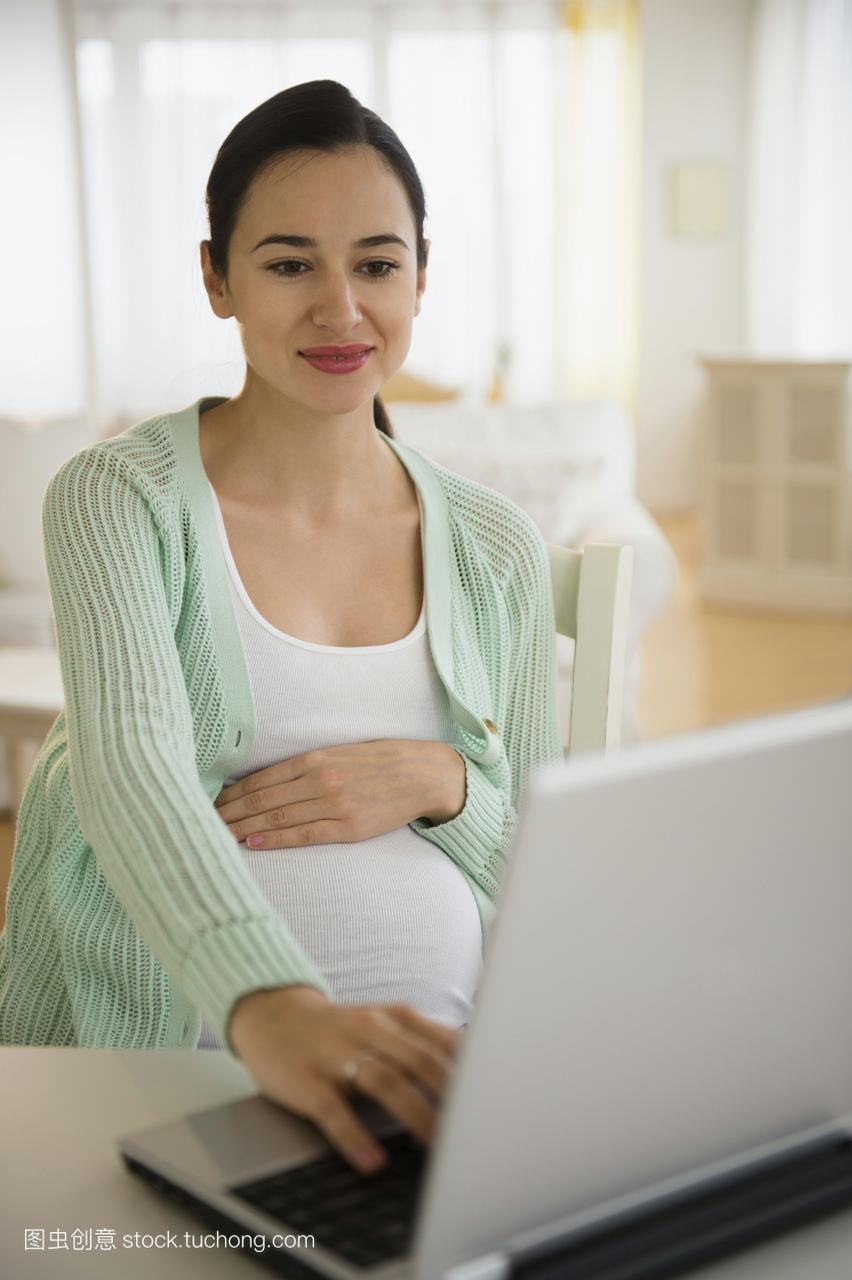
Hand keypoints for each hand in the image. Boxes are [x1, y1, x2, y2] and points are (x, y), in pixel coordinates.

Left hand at [214, 739, 465, 849]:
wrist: (423, 774)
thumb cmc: (380, 761)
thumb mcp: (340, 752)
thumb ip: (307, 765)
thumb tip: (268, 781)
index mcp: (315, 757)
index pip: (261, 779)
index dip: (232, 794)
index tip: (209, 802)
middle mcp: (320, 779)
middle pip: (262, 799)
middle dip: (229, 812)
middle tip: (200, 822)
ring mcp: (334, 804)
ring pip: (277, 817)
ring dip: (244, 827)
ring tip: (218, 835)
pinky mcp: (348, 827)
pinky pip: (303, 834)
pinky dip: (275, 839)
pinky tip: (252, 842)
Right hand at [227, 985, 462, 1173]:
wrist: (273, 1014)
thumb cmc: (342, 1029)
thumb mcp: (386, 1024)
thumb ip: (429, 1043)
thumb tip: (481, 1070)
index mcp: (395, 1017)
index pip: (443, 1042)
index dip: (472, 1072)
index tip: (497, 1099)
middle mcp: (369, 1028)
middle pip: (419, 1060)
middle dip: (451, 1098)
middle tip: (476, 1133)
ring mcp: (336, 1053)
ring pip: (384, 1082)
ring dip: (414, 1116)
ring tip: (437, 1149)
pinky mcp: (306, 1079)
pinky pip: (333, 1110)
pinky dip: (354, 1137)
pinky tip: (371, 1161)